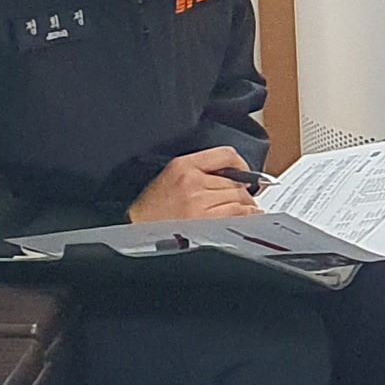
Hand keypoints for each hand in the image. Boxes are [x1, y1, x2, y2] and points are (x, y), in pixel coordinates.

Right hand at [130, 149, 259, 222]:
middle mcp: (192, 182)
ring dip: (245, 205)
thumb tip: (237, 177)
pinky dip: (248, 214)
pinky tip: (248, 216)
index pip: (226, 154)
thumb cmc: (152, 208)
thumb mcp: (171, 176)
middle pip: (236, 181)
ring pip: (239, 197)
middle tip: (242, 198)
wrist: (136, 230)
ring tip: (242, 210)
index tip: (244, 173)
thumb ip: (201, 171)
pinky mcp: (205, 221)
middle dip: (242, 190)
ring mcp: (199, 202)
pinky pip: (238, 213)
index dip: (241, 164)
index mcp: (183, 166)